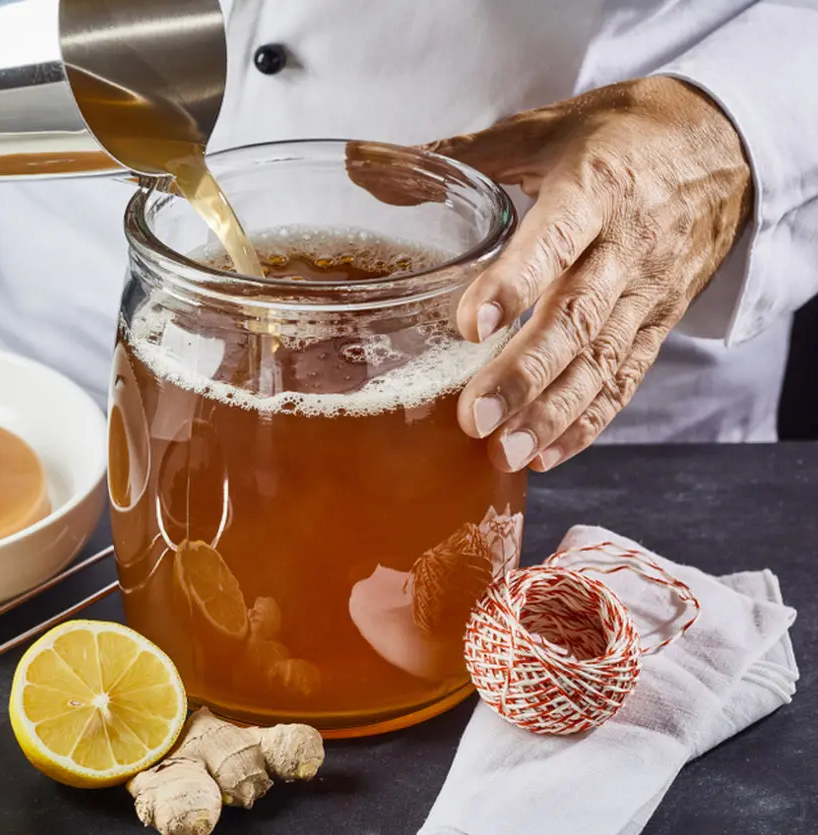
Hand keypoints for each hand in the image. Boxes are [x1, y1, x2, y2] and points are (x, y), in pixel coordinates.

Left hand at [425, 77, 752, 471]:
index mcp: (593, 189)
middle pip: (577, 318)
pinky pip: (625, 379)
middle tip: (474, 418)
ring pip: (602, 360)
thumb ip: (458, 154)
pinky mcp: (659, 323)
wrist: (724, 147)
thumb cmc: (619, 136)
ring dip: (553, 413)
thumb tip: (361, 164)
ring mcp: (646, 291)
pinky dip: (588, 422)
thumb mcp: (542, 128)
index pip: (554, 241)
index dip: (513, 283)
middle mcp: (625, 246)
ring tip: (503, 453)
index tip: (467, 326)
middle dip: (524, 374)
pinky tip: (546, 455)